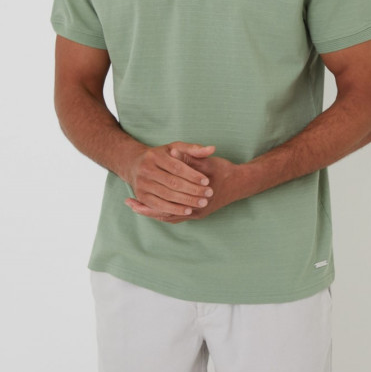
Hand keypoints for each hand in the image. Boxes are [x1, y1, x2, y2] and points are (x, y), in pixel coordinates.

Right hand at [123, 142, 214, 222]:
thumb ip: (194, 149)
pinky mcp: (141, 196)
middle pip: (173, 182)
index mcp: (155, 156)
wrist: (135, 165)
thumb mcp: (176, 148)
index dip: (193, 175)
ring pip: (167, 195)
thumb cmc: (162, 156)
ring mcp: (142, 183)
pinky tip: (188, 211)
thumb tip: (212, 149)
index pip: (177, 167)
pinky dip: (174, 209)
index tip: (207, 181)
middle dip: (192, 189)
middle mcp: (146, 169)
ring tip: (202, 203)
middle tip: (208, 194)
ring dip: (186, 201)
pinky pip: (159, 205)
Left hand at [127, 148, 251, 223]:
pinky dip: (163, 213)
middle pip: (165, 213)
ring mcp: (197, 213)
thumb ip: (190, 159)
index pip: (168, 203)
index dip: (150, 200)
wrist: (240, 183)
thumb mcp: (207, 162)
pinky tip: (152, 208)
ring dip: (152, 212)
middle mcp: (196, 209)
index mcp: (197, 198)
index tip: (135, 195)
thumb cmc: (224, 171)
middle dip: (146, 208)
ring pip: (169, 216)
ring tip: (135, 207)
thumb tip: (173, 155)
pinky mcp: (197, 212)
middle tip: (129, 203)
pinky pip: (176, 216)